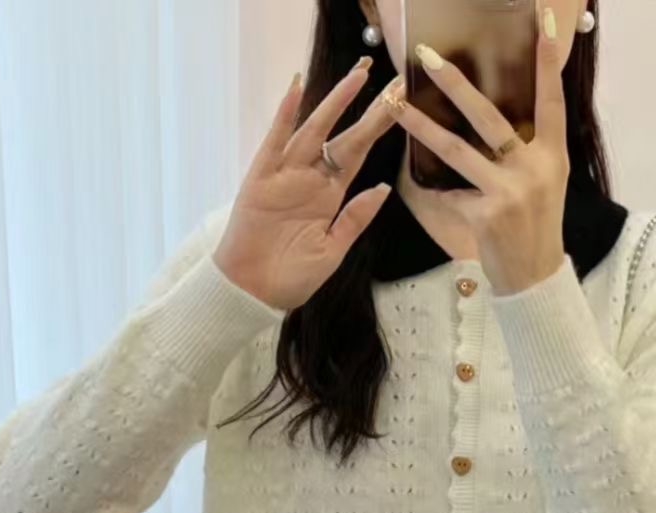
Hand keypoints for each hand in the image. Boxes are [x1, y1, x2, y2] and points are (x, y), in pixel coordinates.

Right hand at [213, 61, 399, 309]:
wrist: (254, 294)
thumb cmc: (292, 277)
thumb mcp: (333, 250)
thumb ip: (355, 218)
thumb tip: (384, 187)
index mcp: (329, 195)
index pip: (359, 153)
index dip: (379, 129)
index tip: (401, 104)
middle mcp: (310, 179)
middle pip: (344, 136)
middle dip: (367, 109)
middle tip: (392, 80)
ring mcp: (285, 175)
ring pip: (314, 130)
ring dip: (335, 103)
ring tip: (359, 76)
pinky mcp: (261, 179)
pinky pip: (274, 141)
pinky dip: (284, 115)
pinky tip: (296, 89)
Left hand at [388, 8, 568, 293]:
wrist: (535, 279)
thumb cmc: (536, 227)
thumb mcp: (546, 182)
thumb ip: (530, 149)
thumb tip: (498, 114)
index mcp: (554, 155)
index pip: (552, 99)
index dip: (548, 61)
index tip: (544, 22)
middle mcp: (535, 168)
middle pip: (490, 116)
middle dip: (456, 85)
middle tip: (428, 56)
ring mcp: (510, 191)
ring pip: (457, 149)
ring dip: (421, 126)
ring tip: (395, 105)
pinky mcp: (486, 215)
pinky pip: (449, 193)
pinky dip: (433, 189)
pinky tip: (413, 180)